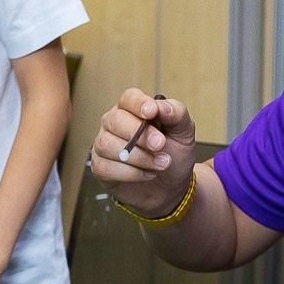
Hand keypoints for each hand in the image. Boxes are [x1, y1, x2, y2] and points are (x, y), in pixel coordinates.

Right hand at [89, 88, 196, 218]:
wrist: (171, 185)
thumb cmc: (174, 154)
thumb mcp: (183, 132)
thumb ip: (176, 113)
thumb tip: (161, 107)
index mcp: (133, 109)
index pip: (129, 98)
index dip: (138, 104)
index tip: (151, 112)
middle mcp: (114, 123)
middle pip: (115, 120)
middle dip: (140, 135)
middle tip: (160, 145)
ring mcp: (104, 144)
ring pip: (108, 145)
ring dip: (139, 157)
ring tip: (160, 164)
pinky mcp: (100, 167)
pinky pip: (106, 167)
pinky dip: (131, 173)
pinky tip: (146, 174)